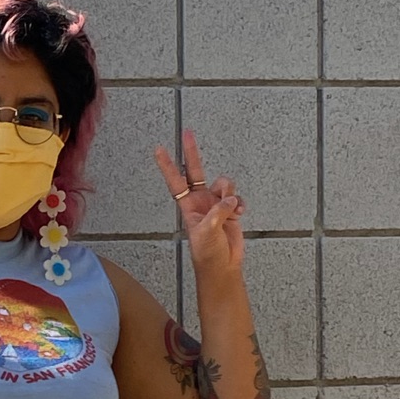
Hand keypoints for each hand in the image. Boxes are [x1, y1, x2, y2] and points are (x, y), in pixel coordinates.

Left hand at [155, 129, 244, 282]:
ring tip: (231, 209)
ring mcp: (215, 204)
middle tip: (187, 132)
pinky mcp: (230, 210)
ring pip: (224, 184)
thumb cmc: (208, 254)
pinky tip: (239, 214)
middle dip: (192, 152)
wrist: (223, 266)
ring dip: (229, 192)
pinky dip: (240, 203)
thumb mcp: (207, 234)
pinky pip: (237, 197)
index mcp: (188, 207)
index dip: (168, 166)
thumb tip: (229, 200)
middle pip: (195, 171)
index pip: (176, 181)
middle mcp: (200, 202)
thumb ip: (217, 213)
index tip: (159, 149)